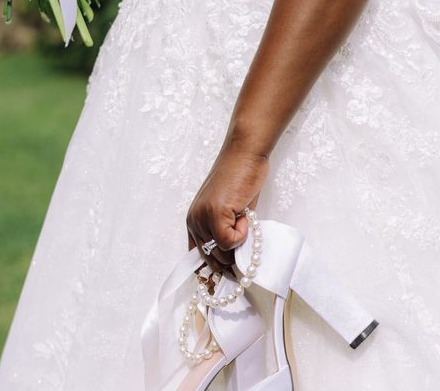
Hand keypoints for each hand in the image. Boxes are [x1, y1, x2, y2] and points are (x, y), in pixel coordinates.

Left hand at [186, 140, 268, 271]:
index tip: (220, 284)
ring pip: (222, 254)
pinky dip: (243, 233)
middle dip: (231, 258)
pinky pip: (230, 242)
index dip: (210, 272)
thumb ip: (226, 232)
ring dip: (238, 242)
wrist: (245, 155)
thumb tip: (232, 261)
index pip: (197, 258)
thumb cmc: (241, 179)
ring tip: (243, 218)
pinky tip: (245, 214)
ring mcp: (202, 217)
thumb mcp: (230, 212)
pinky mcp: (214, 214)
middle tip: (245, 240)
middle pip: (212, 260)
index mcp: (194, 221)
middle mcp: (194, 221)